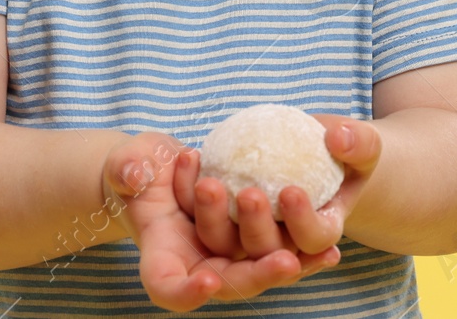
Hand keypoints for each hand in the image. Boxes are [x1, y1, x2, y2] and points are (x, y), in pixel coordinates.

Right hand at [101, 132, 341, 311]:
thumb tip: (135, 174)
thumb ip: (124, 168)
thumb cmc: (136, 168)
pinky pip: (278, 255)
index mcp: (160, 256)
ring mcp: (225, 256)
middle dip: (257, 277)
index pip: (167, 287)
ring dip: (285, 262)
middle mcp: (195, 265)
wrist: (161, 168)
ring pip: (258, 272)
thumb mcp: (125, 163)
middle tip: (285, 262)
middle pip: (226, 286)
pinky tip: (331, 249)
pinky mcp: (248, 244)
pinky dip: (304, 255)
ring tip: (317, 250)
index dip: (185, 293)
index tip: (205, 280)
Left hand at [174, 114, 381, 260]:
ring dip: (212, 216)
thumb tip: (339, 138)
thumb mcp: (362, 146)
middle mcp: (282, 241)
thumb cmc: (344, 152)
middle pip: (265, 249)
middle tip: (249, 194)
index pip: (313, 239)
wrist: (314, 149)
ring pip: (225, 241)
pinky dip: (190, 188)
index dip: (303, 223)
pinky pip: (199, 210)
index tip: (291, 192)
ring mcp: (247, 231)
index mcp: (320, 231)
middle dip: (255, 226)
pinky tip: (189, 158)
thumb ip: (360, 144)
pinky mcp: (221, 215)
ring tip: (207, 184)